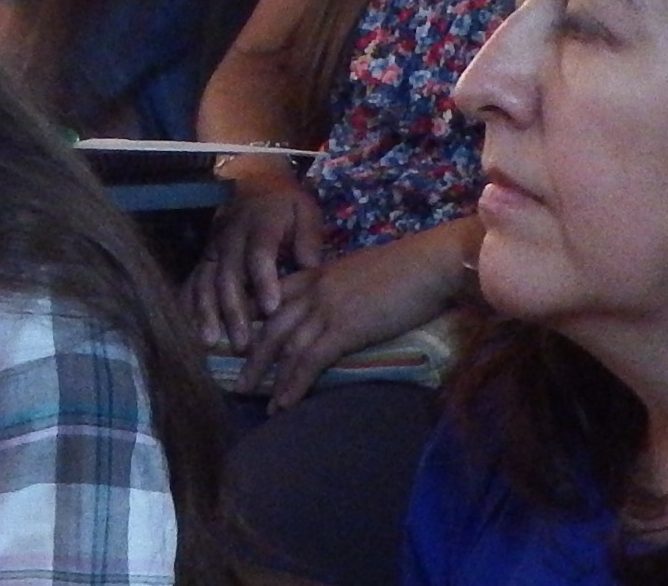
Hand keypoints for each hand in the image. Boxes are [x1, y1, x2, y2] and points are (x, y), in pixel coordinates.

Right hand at [188, 161, 323, 351]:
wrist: (251, 177)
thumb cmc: (285, 202)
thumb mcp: (305, 211)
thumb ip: (309, 239)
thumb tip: (311, 270)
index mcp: (259, 224)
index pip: (259, 254)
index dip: (263, 281)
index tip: (271, 309)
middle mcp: (230, 236)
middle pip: (228, 275)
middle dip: (233, 310)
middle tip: (243, 344)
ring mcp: (213, 247)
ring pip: (206, 281)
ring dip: (206, 312)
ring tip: (210, 342)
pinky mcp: (204, 256)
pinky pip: (193, 281)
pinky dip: (188, 305)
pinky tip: (187, 328)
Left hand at [236, 229, 467, 409]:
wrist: (430, 265)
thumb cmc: (408, 269)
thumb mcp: (361, 273)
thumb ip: (340, 288)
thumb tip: (339, 307)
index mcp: (316, 274)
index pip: (272, 296)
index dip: (252, 319)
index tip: (237, 338)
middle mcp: (313, 290)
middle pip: (269, 326)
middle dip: (250, 355)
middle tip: (237, 380)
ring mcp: (325, 309)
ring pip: (284, 345)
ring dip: (267, 376)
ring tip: (251, 397)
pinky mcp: (344, 328)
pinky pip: (310, 360)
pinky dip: (294, 384)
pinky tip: (284, 403)